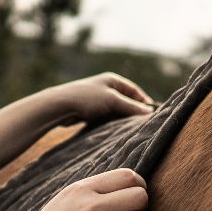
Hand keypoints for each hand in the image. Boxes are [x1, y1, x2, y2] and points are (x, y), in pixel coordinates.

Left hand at [38, 72, 155, 127]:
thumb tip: (149, 113)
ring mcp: (98, 99)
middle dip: (134, 112)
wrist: (60, 106)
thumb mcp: (112, 101)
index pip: (135, 91)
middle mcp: (106, 88)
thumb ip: (131, 107)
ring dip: (122, 118)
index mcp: (113, 80)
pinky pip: (107, 116)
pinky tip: (115, 130)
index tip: (151, 116)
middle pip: (126, 101)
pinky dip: (112, 122)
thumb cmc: (86, 98)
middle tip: (142, 125)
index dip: (144, 102)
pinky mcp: (91, 110)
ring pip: (116, 110)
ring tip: (130, 129)